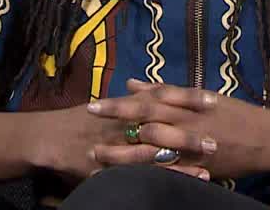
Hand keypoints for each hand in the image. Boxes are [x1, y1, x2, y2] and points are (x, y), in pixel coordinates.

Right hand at [27, 102, 210, 186]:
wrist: (50, 137)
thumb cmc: (80, 119)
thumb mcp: (107, 104)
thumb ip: (129, 97)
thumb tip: (142, 86)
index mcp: (126, 104)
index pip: (162, 96)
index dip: (188, 97)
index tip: (214, 98)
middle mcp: (125, 122)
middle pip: (164, 123)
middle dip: (192, 129)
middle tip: (219, 134)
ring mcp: (119, 146)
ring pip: (156, 151)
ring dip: (183, 157)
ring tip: (210, 161)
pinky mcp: (112, 168)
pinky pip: (142, 174)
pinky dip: (164, 177)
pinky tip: (183, 182)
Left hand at [86, 79, 269, 180]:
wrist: (268, 139)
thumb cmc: (234, 114)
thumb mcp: (203, 96)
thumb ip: (166, 91)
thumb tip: (132, 83)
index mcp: (188, 101)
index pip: (150, 98)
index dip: (121, 101)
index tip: (94, 102)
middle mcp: (188, 119)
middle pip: (146, 117)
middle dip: (116, 119)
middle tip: (88, 119)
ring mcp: (193, 144)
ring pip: (153, 146)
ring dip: (123, 150)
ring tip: (97, 153)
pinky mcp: (198, 166)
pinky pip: (168, 169)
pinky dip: (146, 172)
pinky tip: (126, 176)